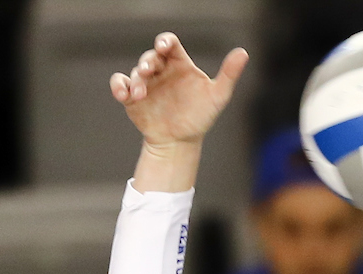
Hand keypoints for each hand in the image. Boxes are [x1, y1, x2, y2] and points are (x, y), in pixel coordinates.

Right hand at [110, 33, 247, 149]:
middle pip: (150, 57)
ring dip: (135, 79)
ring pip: (135, 72)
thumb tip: (244, 52)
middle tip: (148, 71)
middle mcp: (161, 70)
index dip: (164, 41)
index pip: (169, 44)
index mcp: (178, 63)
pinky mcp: (132, 98)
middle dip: (147, 61)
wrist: (180, 142)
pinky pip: (121, 85)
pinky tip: (122, 94)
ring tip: (140, 94)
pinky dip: (118, 86)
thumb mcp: (217, 97)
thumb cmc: (199, 117)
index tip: (163, 47)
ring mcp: (146, 83)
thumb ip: (228, 74)